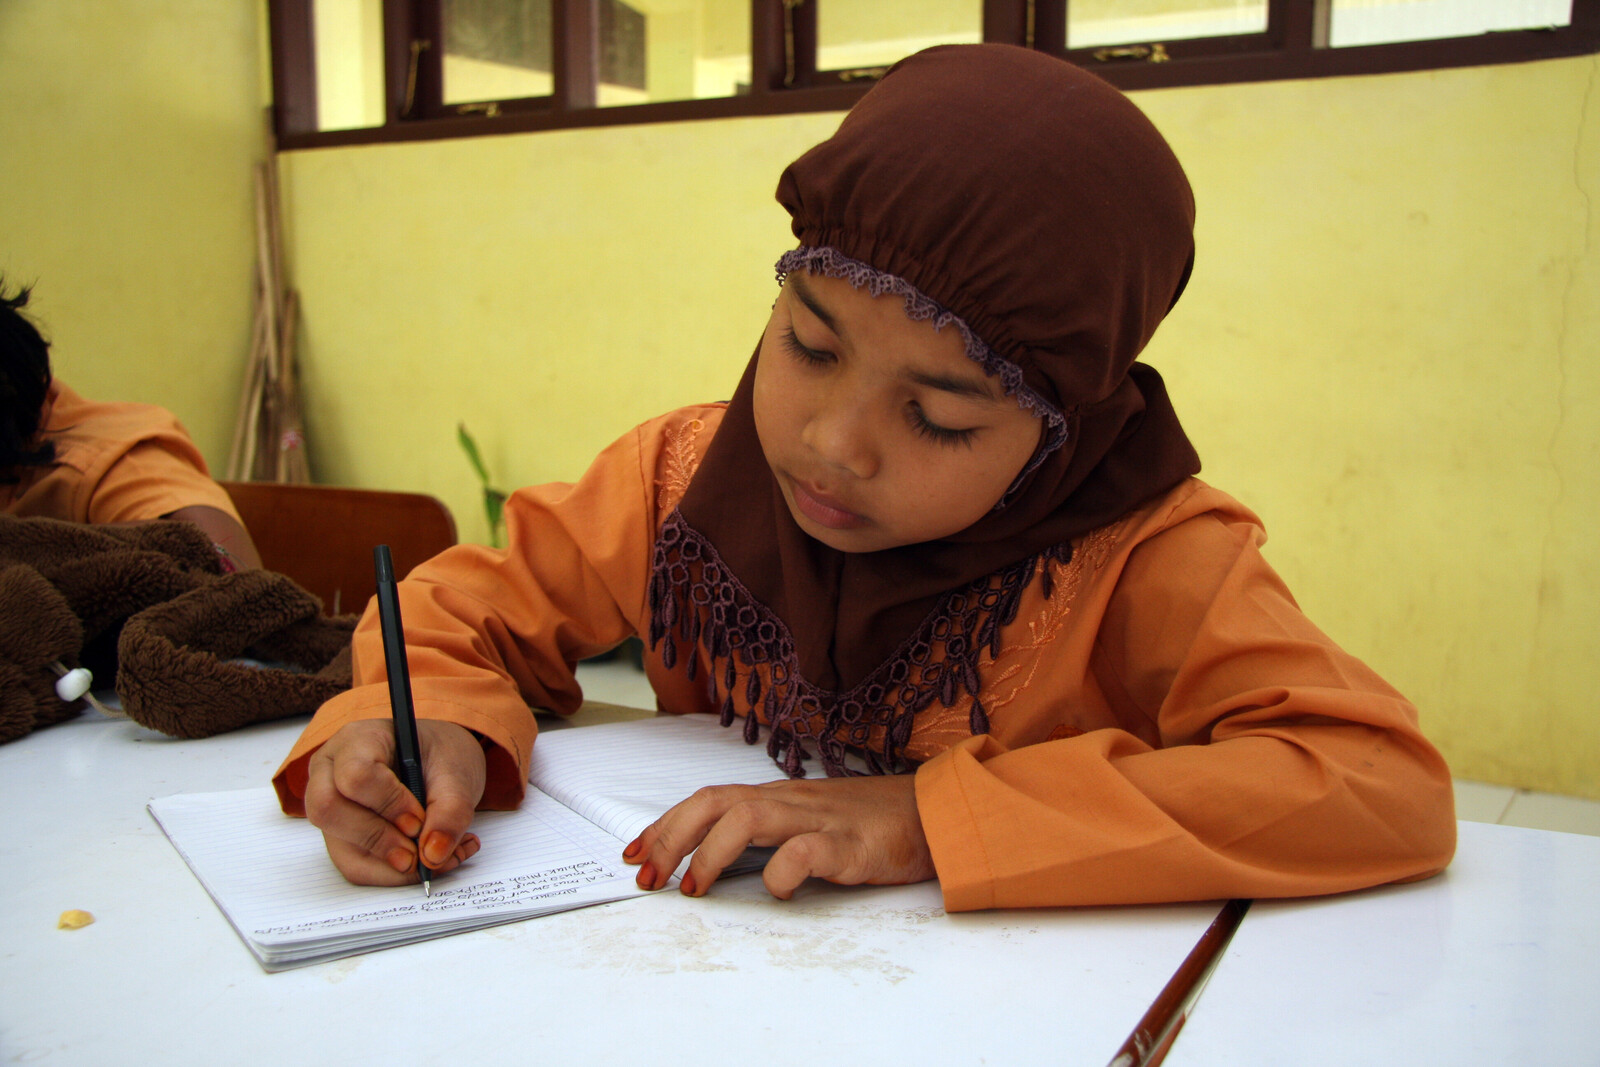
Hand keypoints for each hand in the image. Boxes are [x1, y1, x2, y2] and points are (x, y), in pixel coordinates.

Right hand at [304, 718, 485, 885]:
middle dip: (379, 838)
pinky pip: (357, 867)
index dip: (387, 804)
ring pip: (342, 849)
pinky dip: (396, 874)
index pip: (354, 775)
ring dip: (394, 864)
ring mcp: (331, 808)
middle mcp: (331, 772)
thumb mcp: (457, 772)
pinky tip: (429, 860)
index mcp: (358, 740)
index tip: (418, 819)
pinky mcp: (341, 838)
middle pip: (328, 811)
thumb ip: (451, 810)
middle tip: (421, 845)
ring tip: (439, 854)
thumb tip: (433, 855)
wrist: (439, 762)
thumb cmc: (440, 756)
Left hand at [622, 774, 935, 899]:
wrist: (935, 815)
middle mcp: (790, 801)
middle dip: (671, 836)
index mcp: (778, 796)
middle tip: (647, 876)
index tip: (634, 853)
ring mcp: (820, 819)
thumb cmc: (869, 823)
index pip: (708, 799)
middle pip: (715, 800)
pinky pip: (805, 852)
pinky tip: (777, 893)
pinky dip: (781, 873)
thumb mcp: (808, 822)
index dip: (665, 824)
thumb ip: (768, 833)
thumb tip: (713, 856)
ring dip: (710, 853)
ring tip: (692, 889)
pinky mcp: (850, 844)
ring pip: (748, 815)